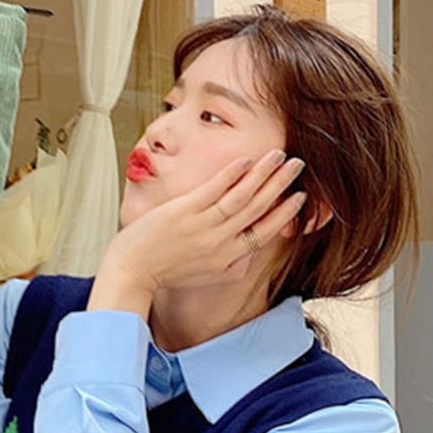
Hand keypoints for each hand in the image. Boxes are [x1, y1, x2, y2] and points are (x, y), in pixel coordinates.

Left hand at [106, 149, 306, 293]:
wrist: (133, 271)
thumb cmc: (166, 272)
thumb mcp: (207, 277)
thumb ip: (233, 266)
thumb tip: (252, 252)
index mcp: (229, 258)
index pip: (266, 231)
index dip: (285, 213)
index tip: (300, 196)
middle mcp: (221, 242)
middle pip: (259, 208)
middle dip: (281, 184)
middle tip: (297, 165)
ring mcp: (203, 225)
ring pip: (242, 196)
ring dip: (264, 174)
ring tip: (279, 156)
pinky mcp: (184, 211)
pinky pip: (214, 190)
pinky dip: (232, 174)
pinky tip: (246, 160)